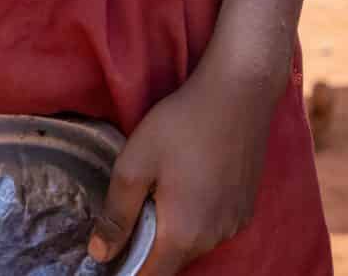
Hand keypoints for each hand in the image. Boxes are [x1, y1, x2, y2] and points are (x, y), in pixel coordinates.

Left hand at [90, 56, 284, 269]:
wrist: (240, 90)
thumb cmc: (183, 123)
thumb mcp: (135, 164)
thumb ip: (116, 215)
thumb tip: (100, 254)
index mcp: (183, 234)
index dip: (129, 271)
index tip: (116, 250)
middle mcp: (214, 237)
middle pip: (173, 261)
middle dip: (151, 247)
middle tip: (137, 208)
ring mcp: (235, 222)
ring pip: (196, 244)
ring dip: (177, 231)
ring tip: (165, 191)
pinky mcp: (247, 206)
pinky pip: (215, 227)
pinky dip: (200, 217)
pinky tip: (192, 183)